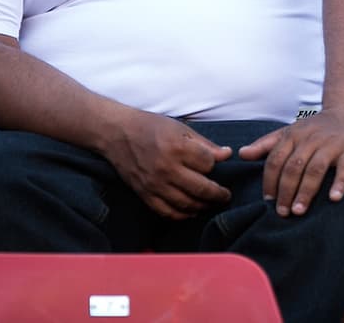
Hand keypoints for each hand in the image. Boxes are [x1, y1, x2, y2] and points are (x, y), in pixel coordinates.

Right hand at [102, 111, 232, 219]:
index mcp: (177, 148)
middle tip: (226, 195)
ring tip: (211, 203)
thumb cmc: (151, 127)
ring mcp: (154, 184)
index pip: (208, 164)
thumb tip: (227, 155)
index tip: (218, 165)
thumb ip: (205, 144)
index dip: (217, 165)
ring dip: (203, 206)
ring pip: (187, 204)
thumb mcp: (181, 128)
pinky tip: (191, 211)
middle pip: (202, 189)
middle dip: (219, 194)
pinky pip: (167, 212)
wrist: (117, 133)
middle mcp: (166, 169)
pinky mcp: (144, 194)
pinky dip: (182, 215)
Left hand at [238, 107, 343, 215]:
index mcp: (293, 135)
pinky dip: (339, 183)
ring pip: (315, 169)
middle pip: (293, 167)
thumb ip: (266, 144)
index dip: (270, 182)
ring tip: (299, 212)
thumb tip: (241, 154)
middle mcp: (311, 139)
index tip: (268, 202)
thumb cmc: (316, 129)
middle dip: (286, 191)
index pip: (276, 160)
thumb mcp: (290, 132)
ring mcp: (331, 144)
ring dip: (306, 192)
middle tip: (282, 213)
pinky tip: (334, 199)